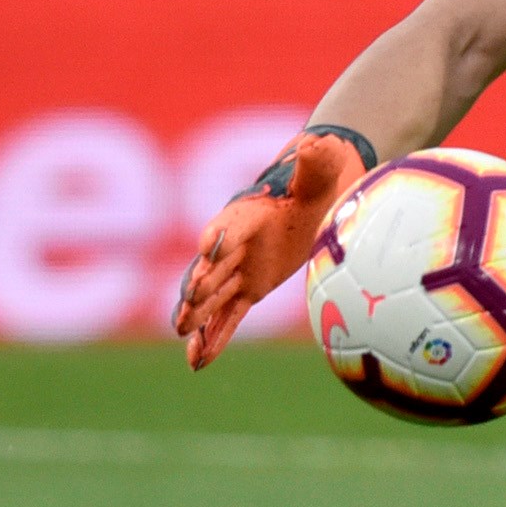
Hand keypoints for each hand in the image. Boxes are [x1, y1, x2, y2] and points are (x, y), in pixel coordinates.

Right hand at [174, 124, 376, 368]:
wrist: (323, 190)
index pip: (231, 225)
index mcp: (249, 214)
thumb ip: (317, 160)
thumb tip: (316, 143)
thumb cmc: (322, 178)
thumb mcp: (324, 170)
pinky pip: (228, 317)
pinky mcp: (249, 289)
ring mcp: (239, 269)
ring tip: (181, 333)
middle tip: (189, 301)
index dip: (220, 235)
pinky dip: (213, 338)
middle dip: (200, 282)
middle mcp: (236, 243)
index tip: (208, 246)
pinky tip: (197, 364)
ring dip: (197, 314)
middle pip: (213, 265)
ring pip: (212, 295)